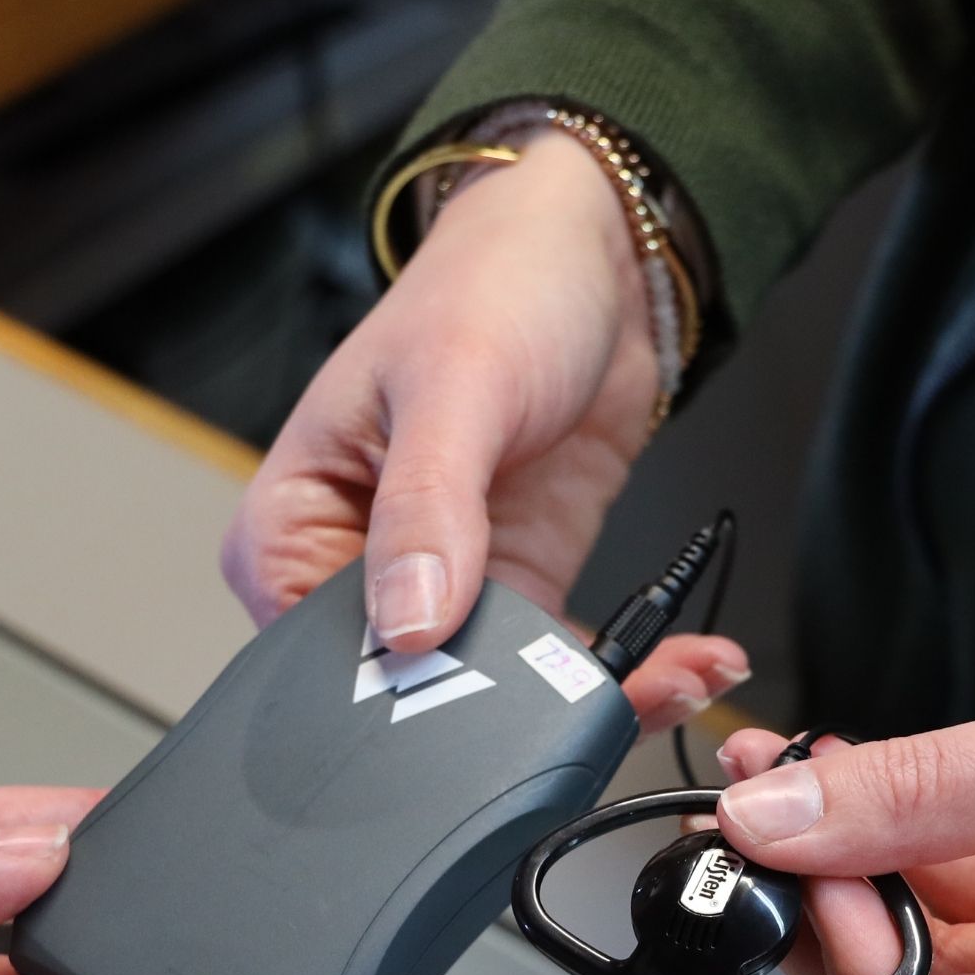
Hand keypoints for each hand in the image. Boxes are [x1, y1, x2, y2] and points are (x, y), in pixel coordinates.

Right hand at [222, 131, 748, 724]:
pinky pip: (560, 659)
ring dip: (587, 700)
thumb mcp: (452, 392)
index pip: (310, 660)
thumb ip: (425, 511)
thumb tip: (406, 624)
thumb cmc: (488, 291)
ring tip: (672, 681)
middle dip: (509, 715)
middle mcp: (355, 572)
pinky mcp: (522, 583)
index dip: (390, 700)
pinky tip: (684, 663)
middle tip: (603, 707)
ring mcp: (445, 584)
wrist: (590, 259)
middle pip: (409, 690)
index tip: (482, 710)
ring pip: (497, 690)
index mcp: (290, 530)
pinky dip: (624, 672)